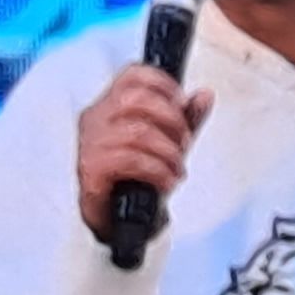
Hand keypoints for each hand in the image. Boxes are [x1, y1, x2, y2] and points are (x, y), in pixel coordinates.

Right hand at [74, 66, 211, 238]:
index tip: (182, 103)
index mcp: (110, 106)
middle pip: (136, 100)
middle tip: (183, 142)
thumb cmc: (138, 177)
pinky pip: (129, 160)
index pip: (131, 75)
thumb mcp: (168, 144)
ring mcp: (90, 144)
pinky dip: (157, 170)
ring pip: (137, 132)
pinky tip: (167, 180)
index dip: (162, 84)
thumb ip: (185, 120)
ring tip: (177, 168)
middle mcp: (95, 120)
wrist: (121, 219)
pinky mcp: (90, 170)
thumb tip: (204, 95)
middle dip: (170, 120)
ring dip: (168, 152)